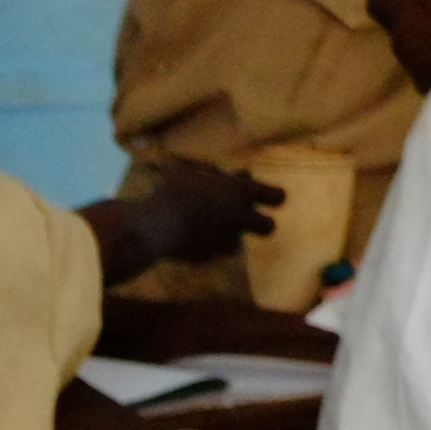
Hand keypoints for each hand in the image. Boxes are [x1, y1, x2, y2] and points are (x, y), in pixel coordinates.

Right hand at [133, 161, 281, 268]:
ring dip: (227, 233)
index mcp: (241, 193)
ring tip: (206, 225)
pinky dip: (204, 245)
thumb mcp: (189, 171)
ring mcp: (225, 242)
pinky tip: (187, 237)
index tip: (262, 193)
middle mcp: (240, 219)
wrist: (154, 227)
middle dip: (261, 222)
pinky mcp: (208, 258)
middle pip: (268, 227)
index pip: (276, 196)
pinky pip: (212, 251)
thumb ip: (210, 173)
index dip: (271, 195)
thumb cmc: (173, 191)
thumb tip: (220, 174)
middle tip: (245, 217)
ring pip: (237, 241)